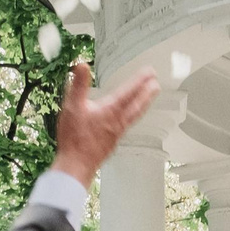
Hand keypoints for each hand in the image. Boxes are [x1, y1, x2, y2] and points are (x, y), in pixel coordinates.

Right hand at [52, 62, 160, 185]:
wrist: (76, 165)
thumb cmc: (74, 138)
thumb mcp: (72, 106)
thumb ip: (78, 85)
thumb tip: (82, 65)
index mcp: (110, 110)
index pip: (128, 91)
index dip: (140, 80)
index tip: (150, 72)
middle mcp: (118, 121)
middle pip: (137, 104)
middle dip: (147, 92)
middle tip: (156, 83)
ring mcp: (117, 133)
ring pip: (135, 116)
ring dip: (143, 105)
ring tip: (149, 98)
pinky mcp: (113, 142)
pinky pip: (128, 126)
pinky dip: (133, 117)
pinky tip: (129, 119)